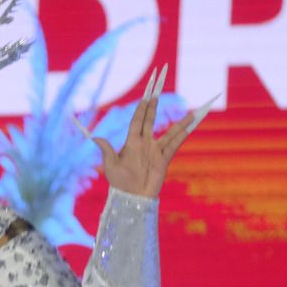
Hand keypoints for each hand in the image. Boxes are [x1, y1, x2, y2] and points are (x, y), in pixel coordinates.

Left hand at [88, 66, 213, 198]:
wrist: (132, 198)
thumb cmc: (119, 183)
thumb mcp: (110, 166)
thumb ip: (106, 150)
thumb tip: (94, 137)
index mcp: (131, 141)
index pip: (138, 119)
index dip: (143, 107)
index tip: (148, 94)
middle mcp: (145, 142)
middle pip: (152, 119)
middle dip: (155, 104)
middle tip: (160, 89)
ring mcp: (155, 150)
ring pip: (170, 132)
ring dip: (180, 122)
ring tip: (192, 111)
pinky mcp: (164, 160)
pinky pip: (176, 145)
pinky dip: (184, 135)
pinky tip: (192, 127)